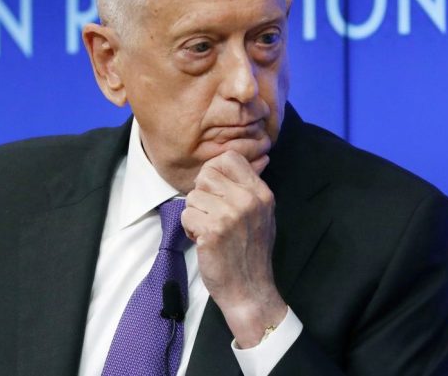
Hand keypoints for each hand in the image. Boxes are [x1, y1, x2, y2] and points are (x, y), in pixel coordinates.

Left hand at [181, 150, 287, 347]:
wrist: (250, 290)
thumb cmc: (250, 253)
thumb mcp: (260, 214)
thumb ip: (245, 189)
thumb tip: (224, 163)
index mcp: (261, 193)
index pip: (229, 157)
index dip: (214, 171)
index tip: (214, 190)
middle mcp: (248, 200)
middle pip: (206, 174)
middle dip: (201, 194)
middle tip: (211, 215)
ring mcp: (230, 215)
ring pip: (192, 196)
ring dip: (195, 214)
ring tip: (210, 231)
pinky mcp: (213, 230)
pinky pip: (186, 215)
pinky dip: (190, 230)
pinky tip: (205, 241)